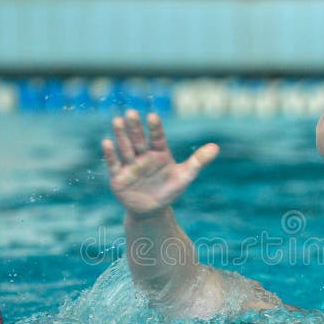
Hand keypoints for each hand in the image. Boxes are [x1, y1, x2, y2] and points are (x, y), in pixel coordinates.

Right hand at [102, 110, 218, 215]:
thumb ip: (198, 161)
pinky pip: (114, 163)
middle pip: (139, 139)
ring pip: (125, 147)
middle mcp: (143, 155)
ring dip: (121, 135)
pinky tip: (106, 142)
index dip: (155, 128)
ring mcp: (130, 165)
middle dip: (135, 127)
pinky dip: (110, 154)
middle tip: (131, 113)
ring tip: (117, 121)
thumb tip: (216, 147)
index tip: (152, 117)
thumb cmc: (169, 190)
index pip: (157, 137)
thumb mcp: (185, 177)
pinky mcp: (119, 176)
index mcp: (159, 152)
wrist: (152, 210)